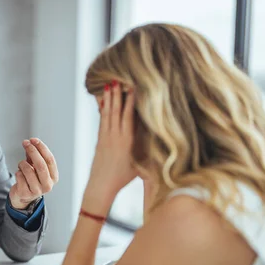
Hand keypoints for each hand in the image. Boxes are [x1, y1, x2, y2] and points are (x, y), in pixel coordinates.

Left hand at [9, 138, 58, 208]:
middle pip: (41, 164)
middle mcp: (48, 185)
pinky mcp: (25, 194)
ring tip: (21, 165)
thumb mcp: (35, 167)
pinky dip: (18, 172)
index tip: (33, 140)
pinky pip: (19, 177)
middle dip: (32, 151)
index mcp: (54, 177)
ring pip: (28, 170)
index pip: (50, 160)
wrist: (23, 197)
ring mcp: (37, 191)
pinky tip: (19, 175)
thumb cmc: (31, 179)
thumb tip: (30, 142)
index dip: (42, 148)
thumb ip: (34, 156)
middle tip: (25, 143)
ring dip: (22, 163)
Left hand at [86, 81, 137, 201]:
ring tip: (108, 84)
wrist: (101, 185)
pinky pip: (101, 121)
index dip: (130, 102)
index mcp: (126, 141)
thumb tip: (165, 145)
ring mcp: (105, 138)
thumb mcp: (140, 165)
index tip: (132, 88)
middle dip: (117, 95)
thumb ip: (149, 153)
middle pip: (116, 112)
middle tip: (117, 79)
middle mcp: (115, 137)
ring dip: (108, 99)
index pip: (128, 117)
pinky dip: (102, 110)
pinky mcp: (99, 140)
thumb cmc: (123, 178)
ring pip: (107, 114)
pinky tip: (101, 101)